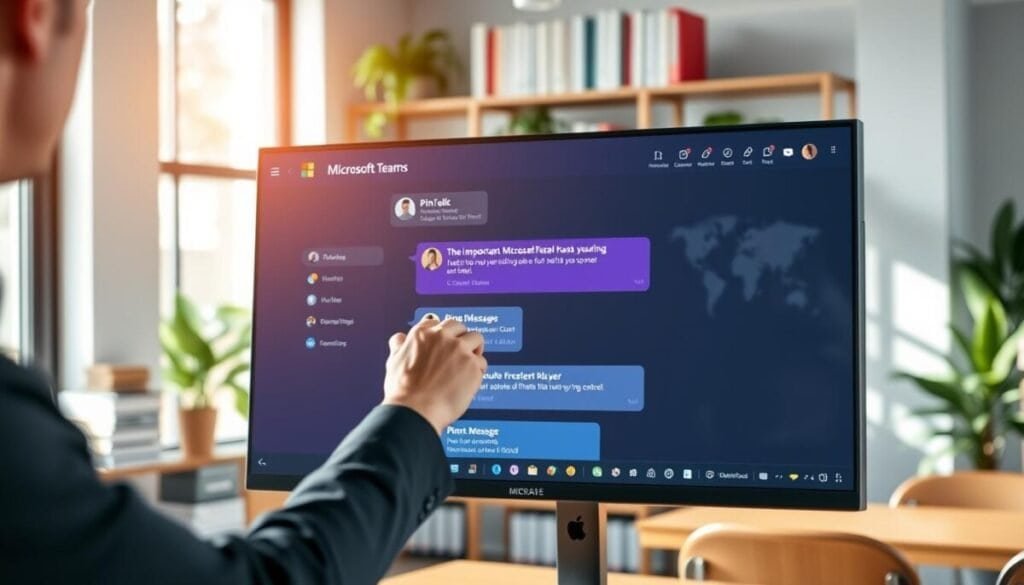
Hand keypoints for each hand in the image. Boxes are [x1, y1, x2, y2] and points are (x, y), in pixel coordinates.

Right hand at [382, 316, 486, 434]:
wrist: (415, 411)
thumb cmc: (402, 391)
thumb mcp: (393, 362)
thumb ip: (399, 346)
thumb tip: (399, 338)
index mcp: (422, 334)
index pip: (437, 323)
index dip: (442, 334)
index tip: (444, 342)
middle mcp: (442, 337)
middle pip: (459, 326)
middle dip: (460, 337)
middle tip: (459, 352)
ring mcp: (459, 350)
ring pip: (476, 338)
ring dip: (474, 349)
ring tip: (469, 363)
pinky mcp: (473, 365)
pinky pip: (482, 362)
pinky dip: (478, 371)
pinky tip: (469, 381)